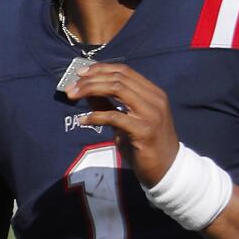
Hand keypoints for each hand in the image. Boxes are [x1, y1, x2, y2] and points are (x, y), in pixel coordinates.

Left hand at [64, 62, 179, 186]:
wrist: (167, 170)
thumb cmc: (146, 146)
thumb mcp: (126, 121)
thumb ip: (110, 105)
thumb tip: (86, 91)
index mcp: (153, 93)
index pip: (124, 71)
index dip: (100, 69)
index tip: (80, 73)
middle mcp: (155, 98)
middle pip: (119, 78)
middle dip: (91, 79)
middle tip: (71, 87)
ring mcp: (151, 113)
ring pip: (117, 89)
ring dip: (91, 90)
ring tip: (73, 96)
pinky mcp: (144, 130)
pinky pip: (115, 116)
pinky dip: (96, 116)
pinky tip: (83, 120)